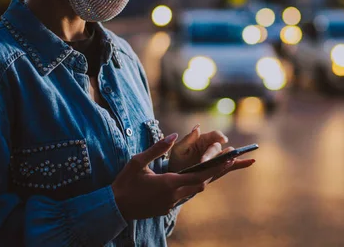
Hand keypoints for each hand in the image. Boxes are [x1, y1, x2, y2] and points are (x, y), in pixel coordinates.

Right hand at [111, 133, 233, 220]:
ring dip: (201, 179)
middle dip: (214, 172)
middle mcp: (173, 195)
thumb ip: (158, 148)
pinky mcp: (166, 209)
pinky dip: (189, 186)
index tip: (228, 159)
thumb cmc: (125, 182)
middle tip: (228, 160)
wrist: (114, 207)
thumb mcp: (138, 161)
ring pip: (192, 190)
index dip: (215, 168)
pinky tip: (191, 177)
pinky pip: (182, 196)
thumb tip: (173, 134)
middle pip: (200, 184)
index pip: (199, 175)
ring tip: (213, 167)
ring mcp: (170, 204)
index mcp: (169, 182)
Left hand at [167, 125, 254, 180]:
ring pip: (228, 155)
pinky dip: (242, 163)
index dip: (219, 136)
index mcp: (203, 140)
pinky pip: (232, 165)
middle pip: (219, 148)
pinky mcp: (219, 168)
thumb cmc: (176, 161)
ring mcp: (217, 159)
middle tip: (205, 162)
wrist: (176, 176)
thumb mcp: (178, 149)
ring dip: (231, 157)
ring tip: (233, 159)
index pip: (214, 135)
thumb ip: (188, 139)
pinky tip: (251, 161)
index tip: (221, 140)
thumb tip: (198, 127)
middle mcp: (212, 148)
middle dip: (214, 155)